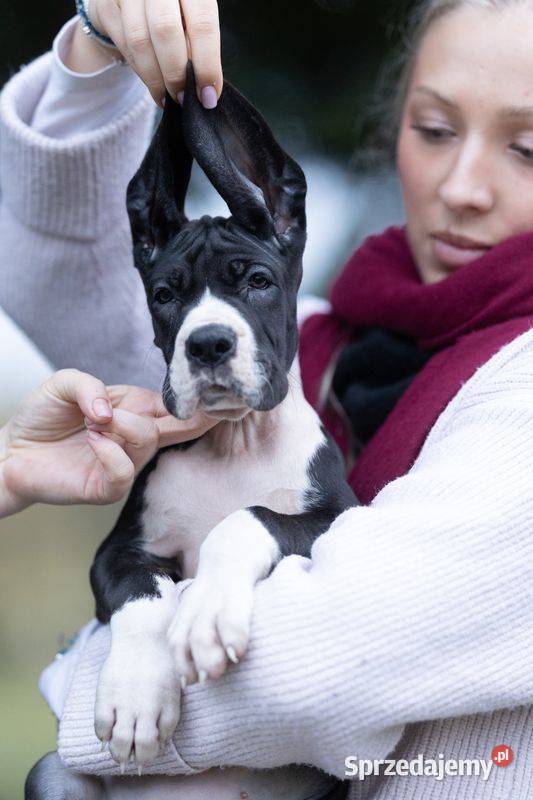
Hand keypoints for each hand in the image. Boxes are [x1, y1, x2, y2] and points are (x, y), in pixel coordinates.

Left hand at [0, 369, 215, 514]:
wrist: (12, 451)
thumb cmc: (42, 417)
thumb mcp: (65, 383)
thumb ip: (90, 386)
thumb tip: (111, 412)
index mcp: (136, 409)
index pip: (177, 406)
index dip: (199, 401)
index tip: (222, 394)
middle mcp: (136, 437)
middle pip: (179, 425)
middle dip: (194, 415)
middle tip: (175, 399)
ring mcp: (125, 463)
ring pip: (147, 440)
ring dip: (121, 424)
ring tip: (93, 422)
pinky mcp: (107, 487)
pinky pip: (124, 471)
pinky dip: (110, 452)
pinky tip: (92, 440)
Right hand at [88, 0, 221, 107]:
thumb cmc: (175, 11)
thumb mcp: (194, 19)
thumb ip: (198, 45)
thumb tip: (204, 88)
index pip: (202, 24)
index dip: (207, 65)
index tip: (208, 97)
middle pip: (166, 30)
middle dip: (176, 74)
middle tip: (183, 98)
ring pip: (140, 41)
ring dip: (155, 79)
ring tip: (167, 98)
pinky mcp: (106, 4)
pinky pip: (124, 45)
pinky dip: (141, 71)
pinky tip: (153, 85)